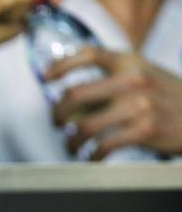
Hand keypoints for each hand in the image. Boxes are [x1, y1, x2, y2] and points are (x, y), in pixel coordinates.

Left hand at [49, 48, 181, 158]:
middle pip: (74, 95)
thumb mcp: (142, 76)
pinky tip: (92, 157)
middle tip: (57, 123)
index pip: (89, 53)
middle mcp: (132, 79)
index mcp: (130, 61)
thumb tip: (67, 104)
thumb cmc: (164, 98)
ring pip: (84, 127)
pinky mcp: (145, 129)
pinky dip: (91, 155)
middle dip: (57, 113)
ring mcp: (139, 105)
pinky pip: (103, 146)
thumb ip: (110, 82)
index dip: (62, 65)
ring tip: (71, 146)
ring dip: (70, 141)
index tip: (46, 78)